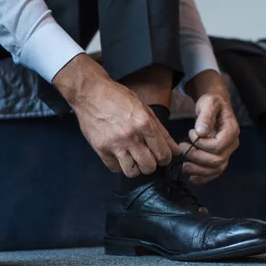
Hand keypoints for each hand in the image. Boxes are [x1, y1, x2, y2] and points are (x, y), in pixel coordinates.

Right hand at [53, 54, 180, 177]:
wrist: (90, 93)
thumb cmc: (119, 98)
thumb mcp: (144, 108)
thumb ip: (161, 130)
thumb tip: (175, 150)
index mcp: (144, 123)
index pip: (163, 153)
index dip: (166, 158)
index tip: (162, 156)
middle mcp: (130, 136)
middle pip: (149, 166)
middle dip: (151, 165)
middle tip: (148, 157)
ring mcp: (114, 144)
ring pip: (132, 172)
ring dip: (136, 168)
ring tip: (134, 159)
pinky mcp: (101, 149)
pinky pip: (115, 169)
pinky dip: (120, 166)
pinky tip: (120, 156)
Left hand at [180, 72, 239, 184]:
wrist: (214, 106)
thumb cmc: (211, 103)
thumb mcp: (208, 103)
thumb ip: (206, 116)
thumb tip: (201, 132)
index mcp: (231, 131)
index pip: (218, 146)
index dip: (202, 144)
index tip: (190, 133)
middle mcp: (232, 145)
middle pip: (217, 161)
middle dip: (196, 157)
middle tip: (181, 148)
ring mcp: (227, 153)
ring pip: (216, 170)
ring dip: (197, 170)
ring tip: (182, 165)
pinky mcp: (219, 158)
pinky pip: (214, 173)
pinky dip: (203, 178)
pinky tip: (191, 178)